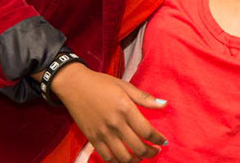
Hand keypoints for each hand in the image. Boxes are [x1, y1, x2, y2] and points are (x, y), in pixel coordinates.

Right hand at [49, 63, 166, 161]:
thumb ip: (145, 98)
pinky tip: (124, 158)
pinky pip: (107, 157)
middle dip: (150, 153)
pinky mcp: (92, 139)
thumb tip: (164, 104)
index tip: (163, 141)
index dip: (158, 139)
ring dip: (136, 160)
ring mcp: (103, 133)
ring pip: (123, 157)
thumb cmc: (102, 83)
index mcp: (126, 109)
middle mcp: (115, 124)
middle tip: (156, 151)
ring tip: (142, 157)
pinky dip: (117, 161)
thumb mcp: (125, 86)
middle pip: (138, 147)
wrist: (75, 85)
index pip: (146, 131)